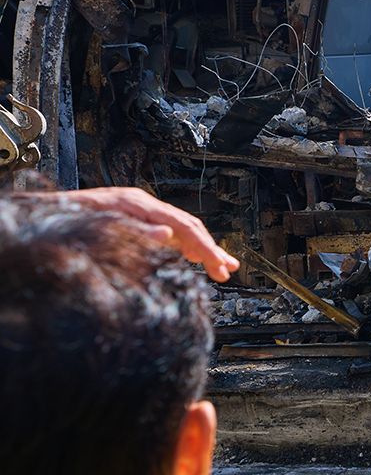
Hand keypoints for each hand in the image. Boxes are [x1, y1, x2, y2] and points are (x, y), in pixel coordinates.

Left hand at [62, 188, 240, 281]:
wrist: (39, 217)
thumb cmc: (64, 222)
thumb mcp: (98, 227)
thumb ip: (134, 231)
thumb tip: (167, 234)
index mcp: (135, 204)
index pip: (182, 225)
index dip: (205, 247)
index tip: (220, 266)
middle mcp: (140, 205)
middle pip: (186, 225)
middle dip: (211, 249)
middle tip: (227, 270)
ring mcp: (138, 212)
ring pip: (181, 229)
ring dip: (204, 248)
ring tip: (222, 266)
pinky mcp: (134, 221)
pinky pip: (169, 233)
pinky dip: (187, 247)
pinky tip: (195, 258)